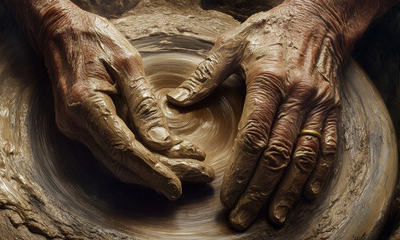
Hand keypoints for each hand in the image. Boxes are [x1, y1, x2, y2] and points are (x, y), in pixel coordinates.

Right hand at [40, 6, 213, 199]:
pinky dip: (140, 156)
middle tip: (198, 175)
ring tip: (190, 167)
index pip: (123, 149)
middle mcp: (76, 124)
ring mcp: (76, 128)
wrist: (61, 33)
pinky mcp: (83, 127)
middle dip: (162, 173)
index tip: (176, 187)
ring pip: (118, 160)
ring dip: (154, 168)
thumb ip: (143, 104)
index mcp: (85, 104)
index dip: (152, 171)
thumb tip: (161, 143)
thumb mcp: (128, 63)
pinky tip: (166, 155)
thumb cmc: (95, 40)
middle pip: (123, 162)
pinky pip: (113, 149)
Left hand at [167, 3, 342, 228]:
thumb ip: (205, 75)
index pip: (253, 136)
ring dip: (287, 191)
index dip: (240, 170)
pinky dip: (318, 174)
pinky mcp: (332, 109)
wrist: (318, 18)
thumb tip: (177, 100)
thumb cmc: (271, 30)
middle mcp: (296, 96)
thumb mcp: (233, 44)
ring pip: (304, 157)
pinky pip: (328, 147)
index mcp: (267, 81)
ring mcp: (317, 105)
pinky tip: (305, 195)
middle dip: (259, 191)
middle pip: (277, 154)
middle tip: (243, 217)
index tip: (228, 195)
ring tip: (272, 217)